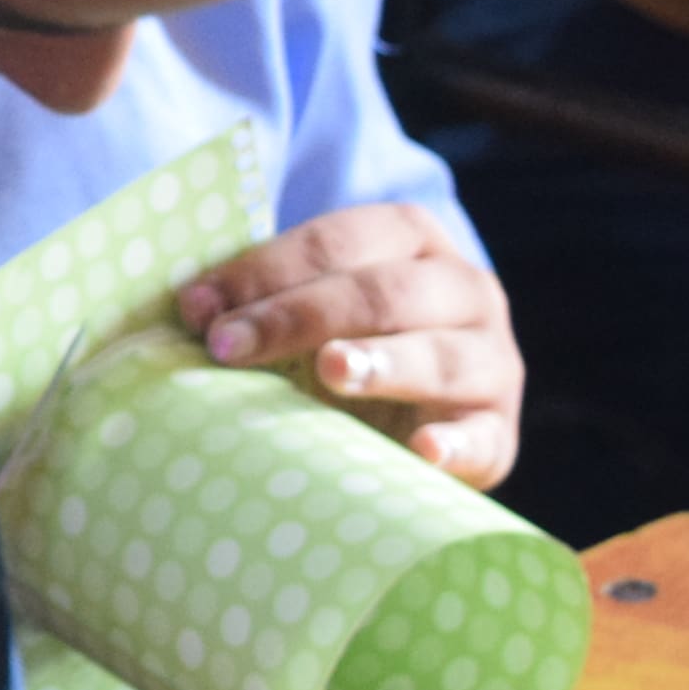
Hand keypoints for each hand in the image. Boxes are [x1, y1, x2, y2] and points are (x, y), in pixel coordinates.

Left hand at [176, 203, 524, 487]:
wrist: (421, 406)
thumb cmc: (342, 339)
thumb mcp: (310, 305)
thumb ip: (261, 298)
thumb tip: (189, 309)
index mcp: (413, 239)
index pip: (340, 241)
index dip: (265, 269)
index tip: (196, 309)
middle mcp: (466, 290)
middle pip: (384, 293)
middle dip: (300, 316)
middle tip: (229, 347)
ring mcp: (491, 361)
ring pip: (440, 355)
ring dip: (382, 363)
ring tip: (331, 371)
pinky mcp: (499, 432)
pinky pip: (483, 438)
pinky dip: (455, 446)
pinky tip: (422, 450)